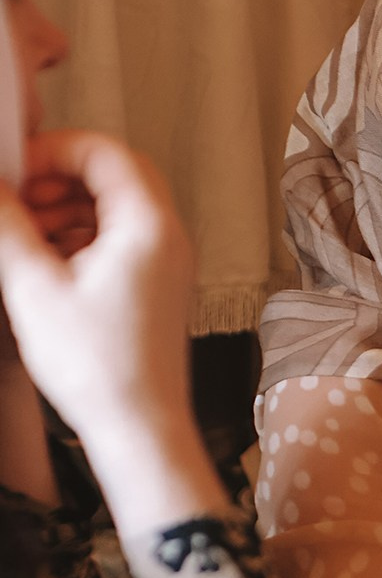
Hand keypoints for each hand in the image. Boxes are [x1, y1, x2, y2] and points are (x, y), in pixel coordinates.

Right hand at [0, 130, 223, 535]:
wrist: (139, 428)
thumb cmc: (96, 366)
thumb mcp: (32, 285)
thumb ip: (7, 224)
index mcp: (148, 224)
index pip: (105, 152)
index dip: (54, 149)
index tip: (14, 166)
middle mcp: (168, 237)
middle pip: (114, 177)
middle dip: (59, 178)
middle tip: (16, 198)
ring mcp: (168, 263)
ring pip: (116, 210)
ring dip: (67, 209)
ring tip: (23, 233)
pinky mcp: (158, 288)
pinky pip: (120, 242)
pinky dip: (82, 238)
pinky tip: (46, 262)